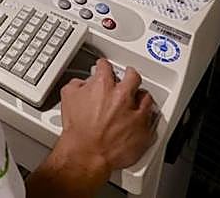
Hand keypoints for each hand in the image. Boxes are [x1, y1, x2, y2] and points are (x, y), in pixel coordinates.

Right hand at [57, 58, 157, 175]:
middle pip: (133, 77)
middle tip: (128, 75)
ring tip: (138, 98)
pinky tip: (142, 118)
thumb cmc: (79, 130)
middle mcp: (122, 97)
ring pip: (146, 98)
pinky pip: (151, 120)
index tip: (104, 67)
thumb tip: (82, 84)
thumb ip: (77, 85)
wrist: (88, 152)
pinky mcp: (145, 130)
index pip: (106, 67)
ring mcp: (136, 114)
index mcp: (103, 86)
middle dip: (130, 74)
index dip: (104, 65)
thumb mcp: (68, 98)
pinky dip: (147, 118)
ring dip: (141, 97)